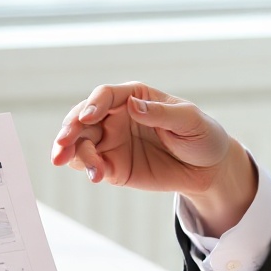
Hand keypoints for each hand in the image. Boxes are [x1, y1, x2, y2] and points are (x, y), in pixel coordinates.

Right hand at [49, 83, 256, 232]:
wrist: (209, 170)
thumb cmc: (202, 135)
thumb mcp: (189, 120)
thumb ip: (160, 113)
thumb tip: (132, 106)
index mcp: (134, 96)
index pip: (105, 95)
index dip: (94, 104)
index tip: (88, 117)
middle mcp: (116, 117)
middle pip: (83, 118)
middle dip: (69, 129)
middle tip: (62, 144)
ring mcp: (111, 142)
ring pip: (80, 142)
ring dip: (70, 151)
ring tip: (68, 162)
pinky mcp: (112, 166)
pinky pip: (91, 165)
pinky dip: (86, 169)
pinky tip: (95, 175)